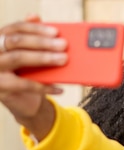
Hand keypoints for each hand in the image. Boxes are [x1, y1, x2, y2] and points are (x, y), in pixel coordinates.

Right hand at [0, 15, 66, 138]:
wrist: (22, 101)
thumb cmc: (28, 73)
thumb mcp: (32, 56)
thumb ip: (35, 40)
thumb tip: (39, 20)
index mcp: (0, 39)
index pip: (16, 28)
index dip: (35, 28)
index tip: (56, 32)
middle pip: (15, 41)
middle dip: (41, 42)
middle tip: (63, 44)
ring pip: (17, 58)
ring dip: (42, 58)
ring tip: (63, 60)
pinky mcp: (0, 87)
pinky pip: (23, 84)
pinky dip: (44, 86)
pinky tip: (59, 88)